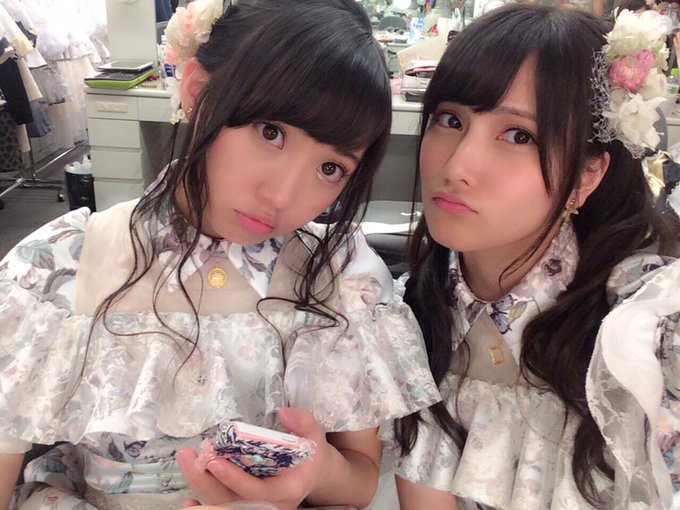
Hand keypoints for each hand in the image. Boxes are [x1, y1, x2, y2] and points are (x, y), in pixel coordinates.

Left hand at [177, 408, 329, 509]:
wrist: (310, 474)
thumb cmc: (310, 455)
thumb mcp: (315, 436)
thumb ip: (304, 423)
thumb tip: (284, 413)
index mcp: (285, 491)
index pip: (255, 490)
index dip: (234, 478)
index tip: (214, 461)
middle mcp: (267, 505)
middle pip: (231, 500)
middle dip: (206, 481)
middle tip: (188, 456)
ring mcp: (254, 507)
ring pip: (222, 503)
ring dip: (200, 483)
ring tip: (185, 458)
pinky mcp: (243, 505)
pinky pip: (221, 508)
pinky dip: (203, 506)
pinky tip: (188, 502)